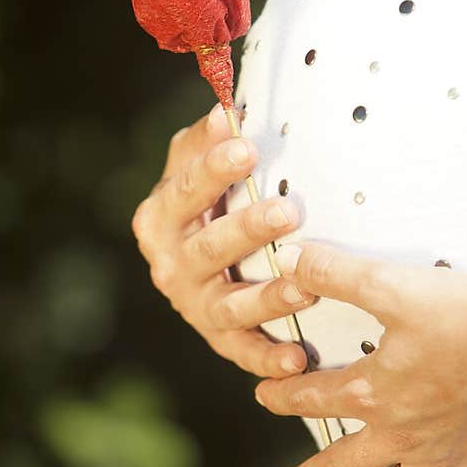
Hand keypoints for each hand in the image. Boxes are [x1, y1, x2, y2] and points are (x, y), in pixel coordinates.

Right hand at [131, 104, 320, 378]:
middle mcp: (170, 265)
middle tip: (287, 211)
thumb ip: (208, 138)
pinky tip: (298, 357)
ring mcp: (193, 306)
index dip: (214, 169)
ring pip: (228, 306)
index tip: (247, 146)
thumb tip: (227, 108)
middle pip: (207, 249)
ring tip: (306, 285)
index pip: (184, 190)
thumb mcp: (196, 162)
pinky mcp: (219, 339)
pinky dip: (268, 358)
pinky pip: (242, 352)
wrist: (198, 261)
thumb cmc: (207, 199)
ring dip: (267, 297)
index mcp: (160, 218)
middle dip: (246, 230)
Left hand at [255, 242, 466, 466]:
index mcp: (374, 391)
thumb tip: (285, 258)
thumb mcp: (391, 284)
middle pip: (340, 466)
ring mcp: (443, 459)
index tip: (261, 399)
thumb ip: (336, 272)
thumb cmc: (466, 315)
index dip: (283, 397)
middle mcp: (400, 434)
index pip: (314, 397)